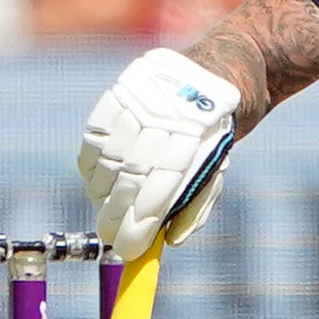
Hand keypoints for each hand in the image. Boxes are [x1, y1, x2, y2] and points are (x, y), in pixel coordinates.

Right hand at [77, 47, 239, 260]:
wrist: (225, 68)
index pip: (160, 188)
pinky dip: (92, 164)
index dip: (140, 224)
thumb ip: (194, 203)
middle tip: (112, 239)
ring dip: (102, 193)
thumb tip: (168, 242)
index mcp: (199, 136)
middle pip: (130, 174)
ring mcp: (143, 95)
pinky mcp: (124, 85)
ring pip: (108, 155)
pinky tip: (98, 182)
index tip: (129, 250)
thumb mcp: (218, 165)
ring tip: (107, 212)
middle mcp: (168, 113)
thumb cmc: (219, 130)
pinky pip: (95, 133)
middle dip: (116, 215)